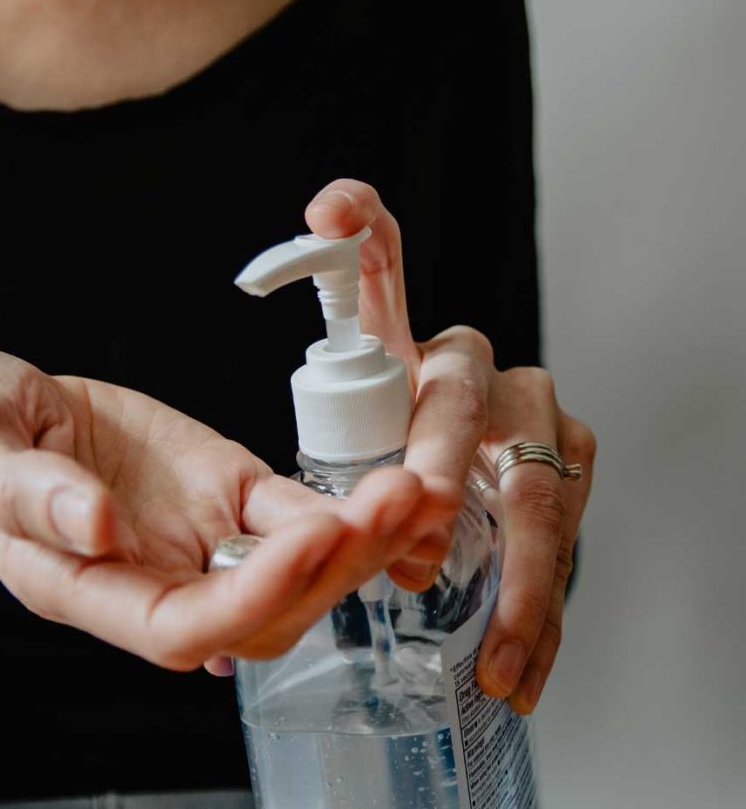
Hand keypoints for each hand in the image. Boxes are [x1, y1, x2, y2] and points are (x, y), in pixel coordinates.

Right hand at [0, 348, 455, 670]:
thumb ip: (19, 489)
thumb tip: (95, 526)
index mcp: (87, 584)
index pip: (181, 627)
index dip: (251, 594)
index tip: (308, 534)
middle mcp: (155, 575)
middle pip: (262, 613)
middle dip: (335, 569)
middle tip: (395, 502)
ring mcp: (197, 534)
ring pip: (292, 571)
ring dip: (358, 542)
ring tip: (414, 490)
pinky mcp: (224, 489)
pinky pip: (290, 513)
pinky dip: (341, 507)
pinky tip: (386, 486)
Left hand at [305, 179, 595, 713]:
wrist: (468, 485)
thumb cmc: (394, 460)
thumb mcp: (350, 440)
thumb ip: (335, 434)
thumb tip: (309, 467)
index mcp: (406, 346)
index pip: (382, 266)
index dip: (358, 225)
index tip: (328, 213)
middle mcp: (473, 364)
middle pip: (459, 394)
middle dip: (435, 460)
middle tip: (413, 516)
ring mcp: (532, 410)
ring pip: (528, 478)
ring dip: (505, 566)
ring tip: (481, 637)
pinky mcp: (569, 461)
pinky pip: (559, 536)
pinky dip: (537, 609)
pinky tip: (518, 665)